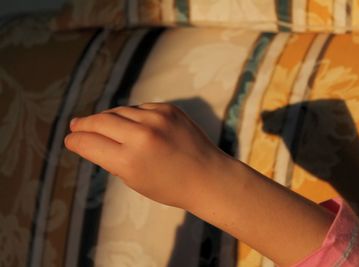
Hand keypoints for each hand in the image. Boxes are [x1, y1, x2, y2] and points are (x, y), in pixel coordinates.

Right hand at [64, 103, 229, 208]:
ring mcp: (157, 117)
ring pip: (119, 111)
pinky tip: (129, 123)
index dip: (75, 141)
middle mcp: (141, 135)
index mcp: (129, 160)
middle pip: (99, 121)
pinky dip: (131, 116)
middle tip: (75, 125)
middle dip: (84, 124)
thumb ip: (110, 158)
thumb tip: (88, 138)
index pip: (88, 143)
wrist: (208, 176)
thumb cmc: (169, 186)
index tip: (70, 139)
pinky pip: (139, 108)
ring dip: (107, 118)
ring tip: (99, 123)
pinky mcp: (169, 108)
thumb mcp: (133, 180)